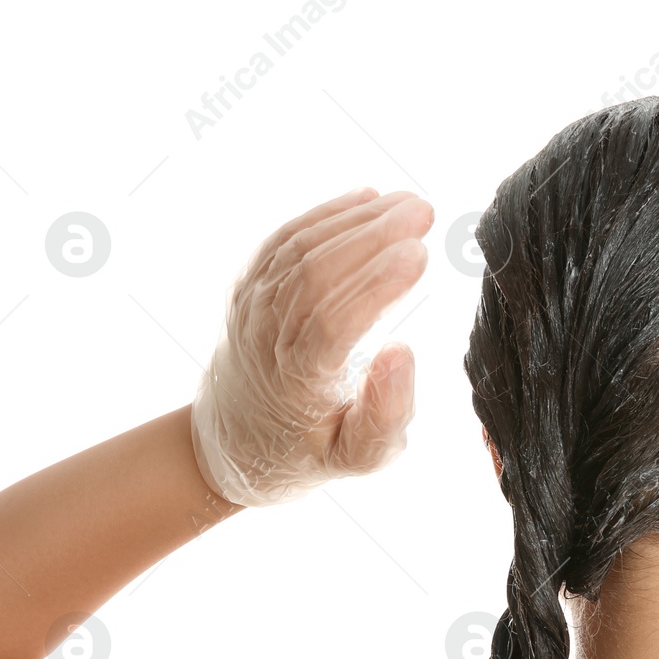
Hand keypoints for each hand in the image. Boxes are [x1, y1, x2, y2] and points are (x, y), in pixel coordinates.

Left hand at [190, 188, 431, 506]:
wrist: (232, 444)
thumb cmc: (309, 452)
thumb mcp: (358, 458)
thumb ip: (386, 416)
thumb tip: (402, 352)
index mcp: (297, 383)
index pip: (334, 322)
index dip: (377, 286)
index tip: (420, 256)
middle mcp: (266, 338)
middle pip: (316, 273)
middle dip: (373, 236)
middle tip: (425, 213)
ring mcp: (251, 307)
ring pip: (301, 248)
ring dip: (357, 219)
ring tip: (409, 205)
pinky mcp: (248, 287)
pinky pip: (284, 240)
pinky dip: (326, 215)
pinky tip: (366, 199)